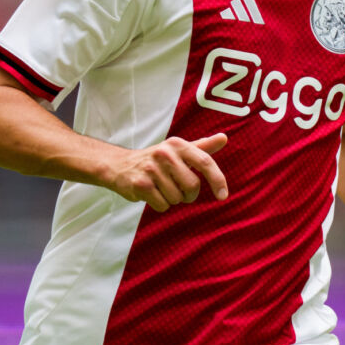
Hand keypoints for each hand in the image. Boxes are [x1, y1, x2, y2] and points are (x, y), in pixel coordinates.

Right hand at [108, 134, 228, 211]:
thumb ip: (202, 147)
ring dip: (173, 199)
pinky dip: (160, 205)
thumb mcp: (178, 150)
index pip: (205, 162)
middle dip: (189, 194)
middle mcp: (165, 153)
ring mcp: (152, 169)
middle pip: (192, 186)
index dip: (218, 180)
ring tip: (161, 188)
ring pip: (177, 198)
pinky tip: (152, 194)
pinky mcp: (141, 185)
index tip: (223, 196)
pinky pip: (163, 206)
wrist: (120, 166)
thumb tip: (224, 138)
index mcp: (178, 144)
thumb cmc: (157, 160)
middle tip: (178, 189)